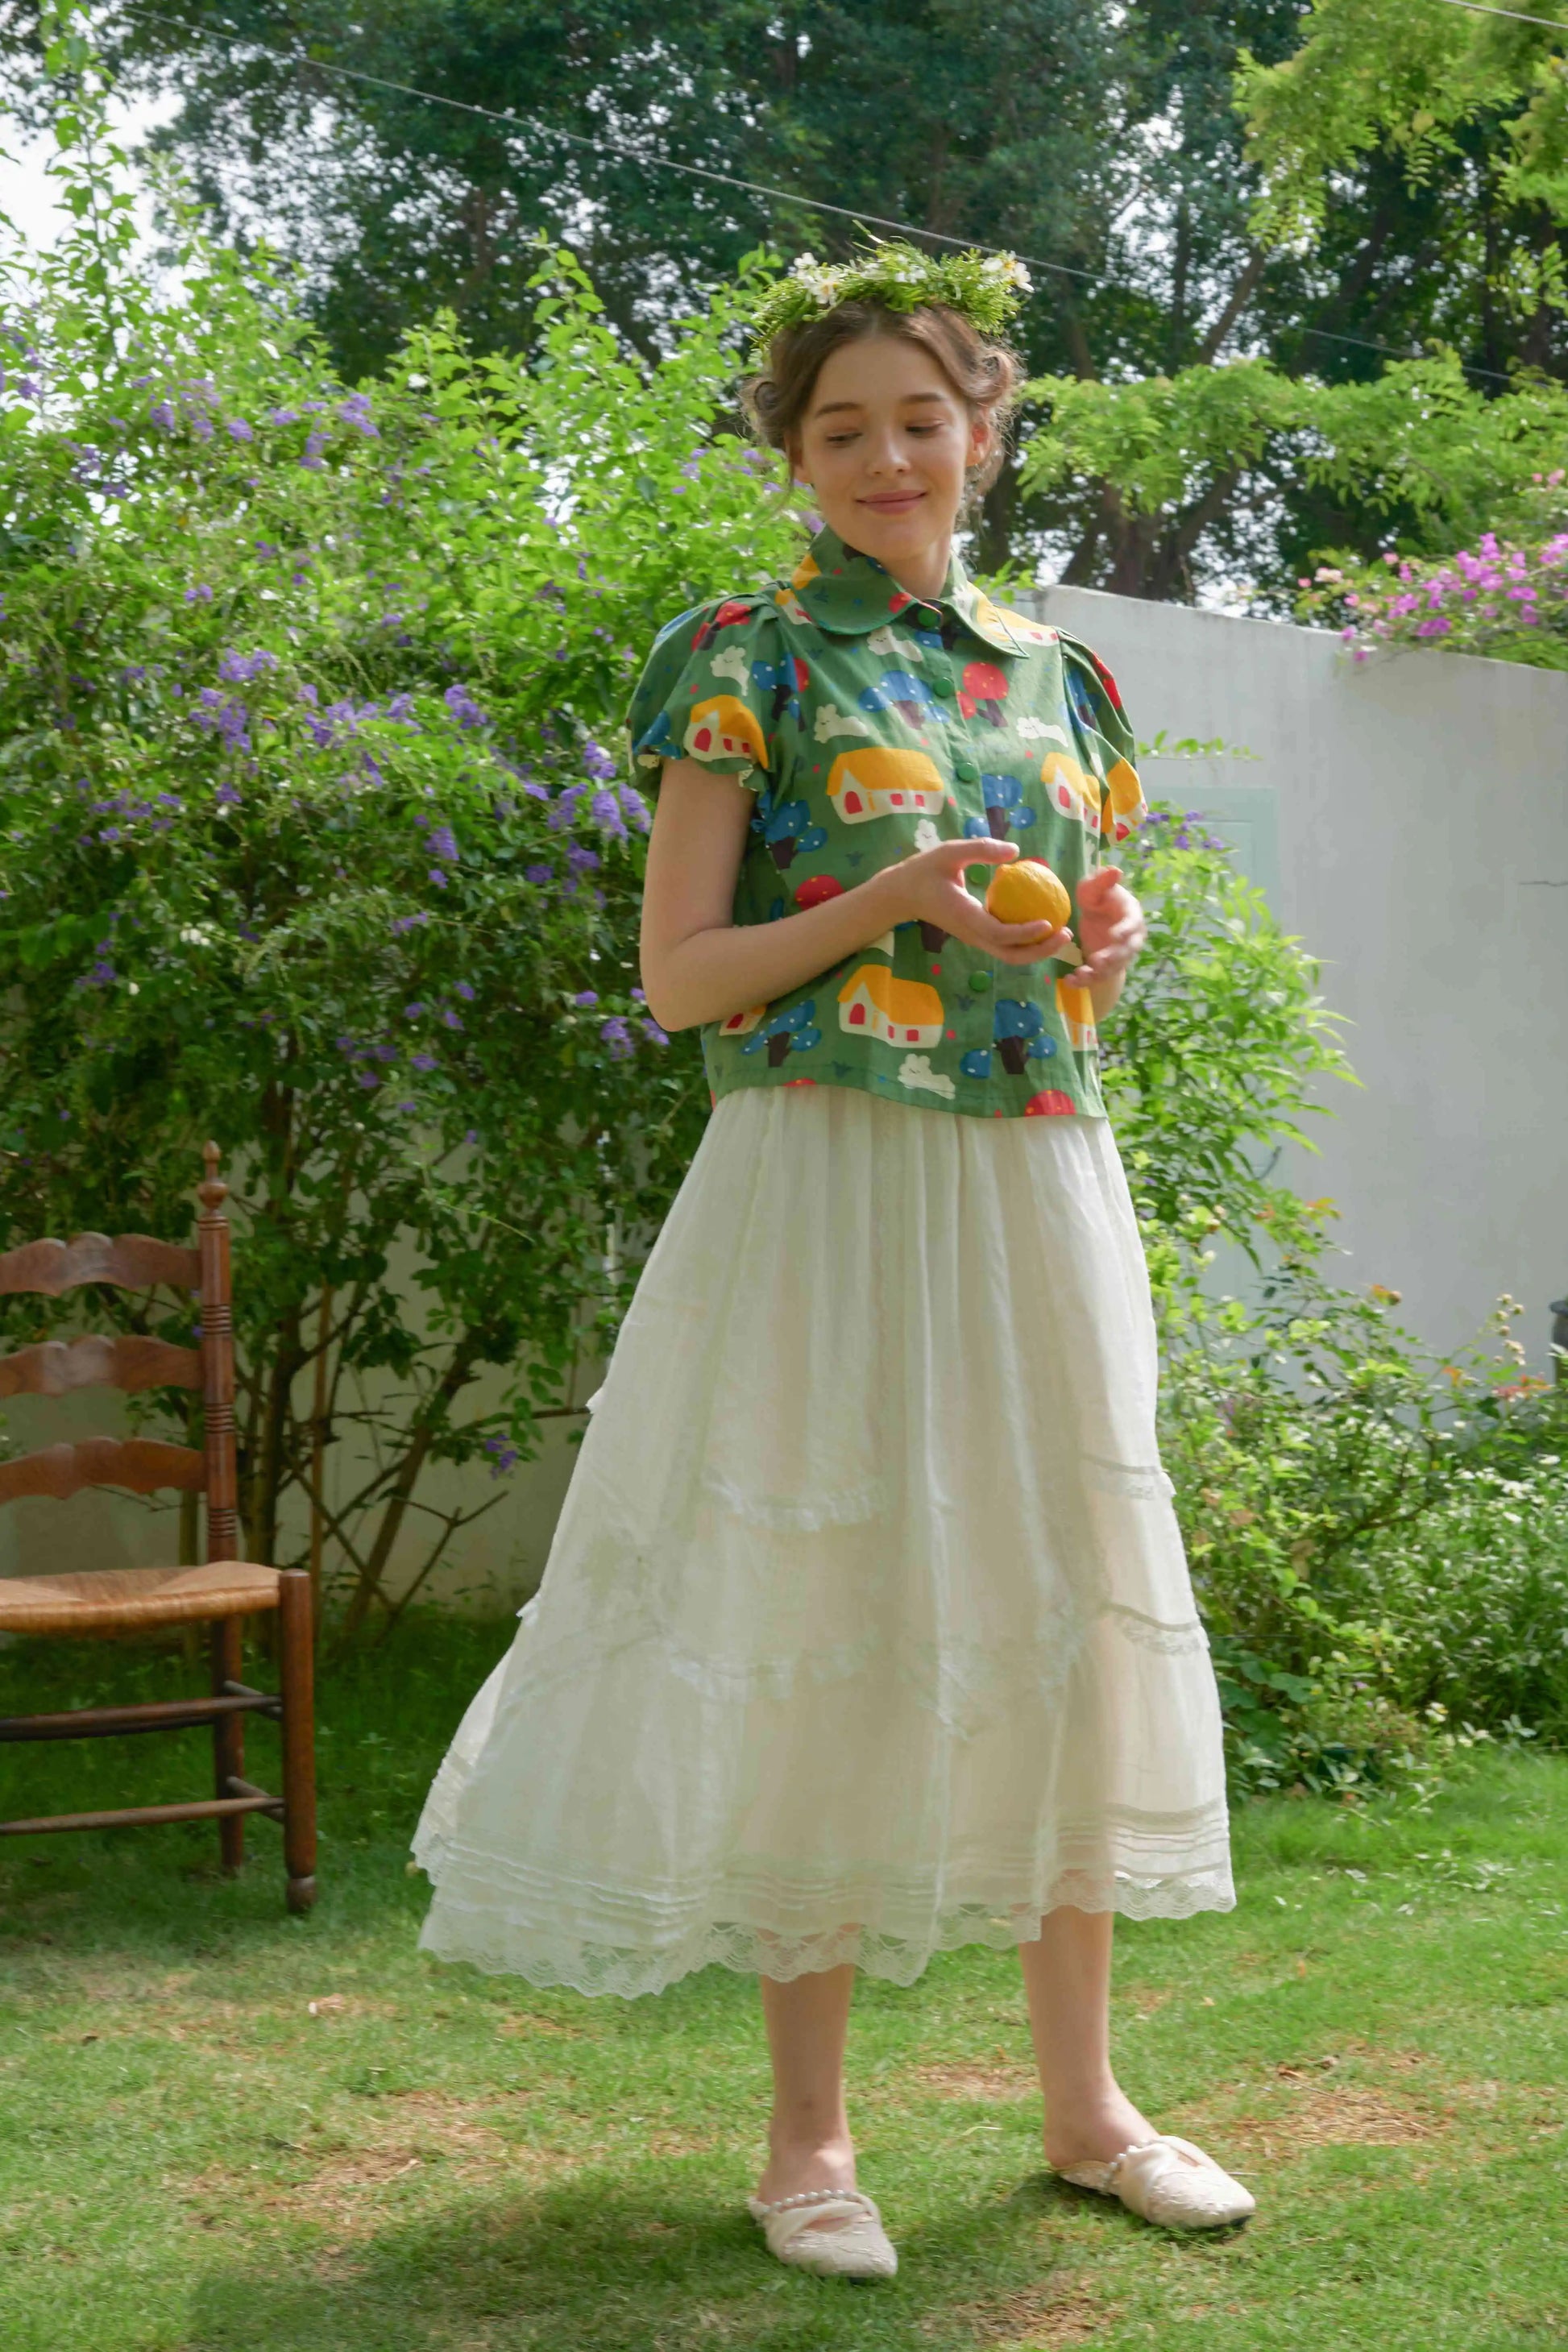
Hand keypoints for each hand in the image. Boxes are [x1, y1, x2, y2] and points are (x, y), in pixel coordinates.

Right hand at [880, 839, 1075, 966]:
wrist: (901, 894)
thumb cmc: (924, 870)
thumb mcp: (949, 851)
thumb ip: (981, 848)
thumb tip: (1016, 850)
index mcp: (964, 916)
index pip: (998, 933)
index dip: (1024, 933)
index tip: (1048, 922)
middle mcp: (971, 933)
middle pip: (1009, 955)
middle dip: (1040, 951)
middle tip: (1065, 933)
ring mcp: (974, 938)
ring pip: (1009, 955)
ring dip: (1037, 949)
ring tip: (1061, 932)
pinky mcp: (977, 935)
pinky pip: (1005, 945)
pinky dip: (1027, 941)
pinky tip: (1044, 922)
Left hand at [1072, 866, 1145, 988]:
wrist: (1095, 918)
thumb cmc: (1097, 899)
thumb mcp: (1093, 888)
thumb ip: (1101, 881)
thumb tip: (1115, 871)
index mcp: (1131, 915)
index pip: (1132, 924)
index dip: (1125, 930)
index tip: (1115, 936)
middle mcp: (1130, 938)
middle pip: (1126, 951)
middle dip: (1113, 957)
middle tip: (1098, 961)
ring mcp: (1119, 955)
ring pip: (1113, 967)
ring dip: (1099, 972)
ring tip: (1082, 973)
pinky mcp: (1106, 967)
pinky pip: (1098, 977)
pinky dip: (1085, 981)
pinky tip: (1070, 981)